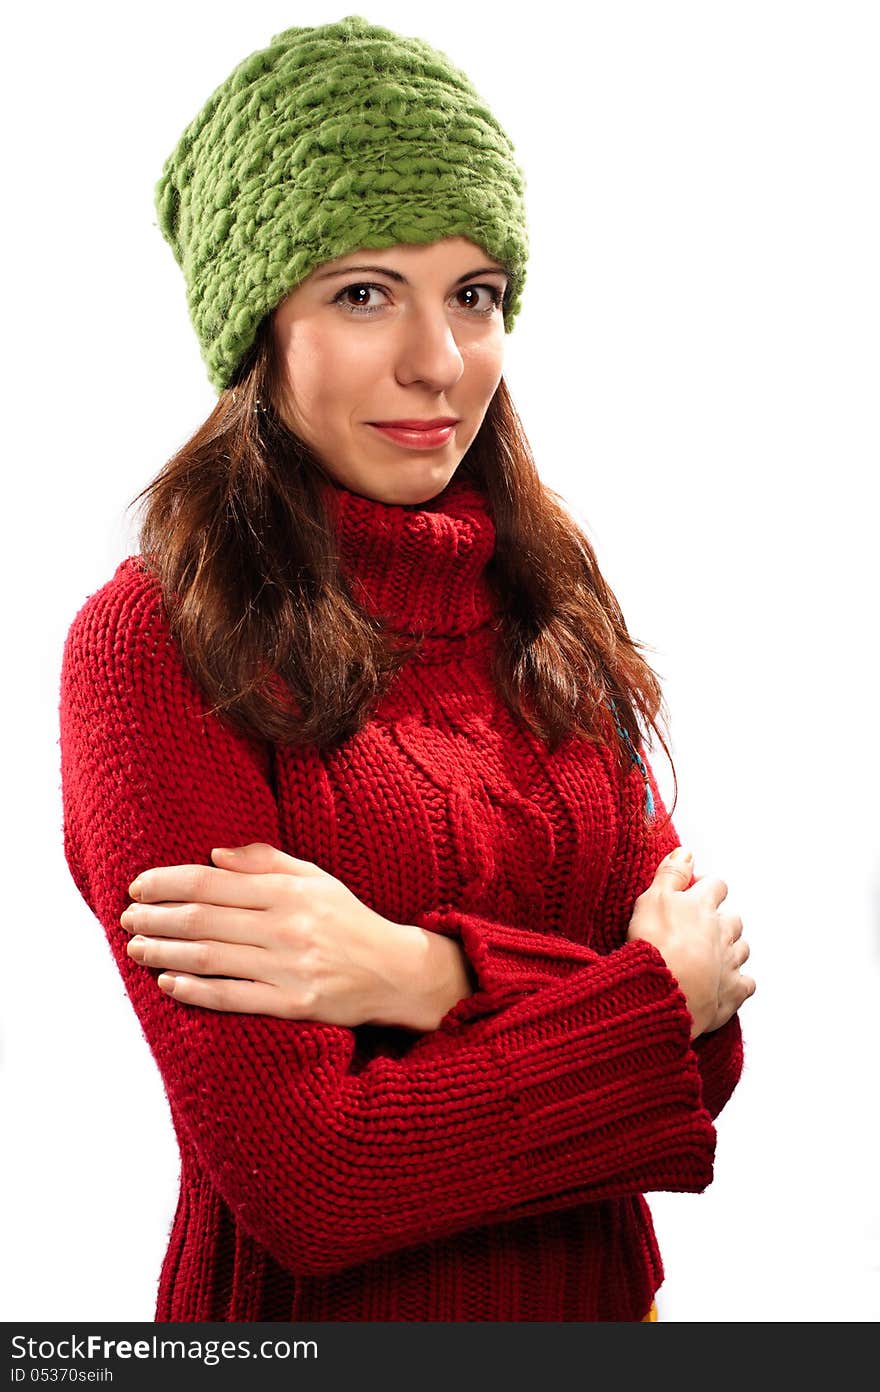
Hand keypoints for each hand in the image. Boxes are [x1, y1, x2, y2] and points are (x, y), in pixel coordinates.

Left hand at [119, 842, 415, 1025]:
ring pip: (209, 957)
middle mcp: (287, 927)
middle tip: (126, 918)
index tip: (137, 886)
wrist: (396, 971)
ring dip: (164, 951)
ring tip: (136, 948)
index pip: (212, 882)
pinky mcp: (293, 1005)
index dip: (168, 882)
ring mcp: (289, 968)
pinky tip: (168, 981)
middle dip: (156, 917)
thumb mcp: (315, 878)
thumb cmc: (348, 920)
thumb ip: (266, 862)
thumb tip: (214, 856)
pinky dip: (194, 989)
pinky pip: (232, 997)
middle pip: (203, 919)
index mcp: (289, 891)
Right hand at [625, 847, 755, 1039]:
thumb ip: (671, 873)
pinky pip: (746, 984)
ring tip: (713, 955)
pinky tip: (726, 984)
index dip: (707, 887)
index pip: (716, 886)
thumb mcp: (652, 898)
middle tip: (701, 927)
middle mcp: (722, 932)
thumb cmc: (653, 943)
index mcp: (703, 906)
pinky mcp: (732, 992)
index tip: (695, 891)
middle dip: (722, 921)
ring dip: (732, 949)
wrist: (661, 993)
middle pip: (733, 919)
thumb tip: (686, 852)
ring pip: (742, 949)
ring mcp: (730, 963)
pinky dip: (738, 983)